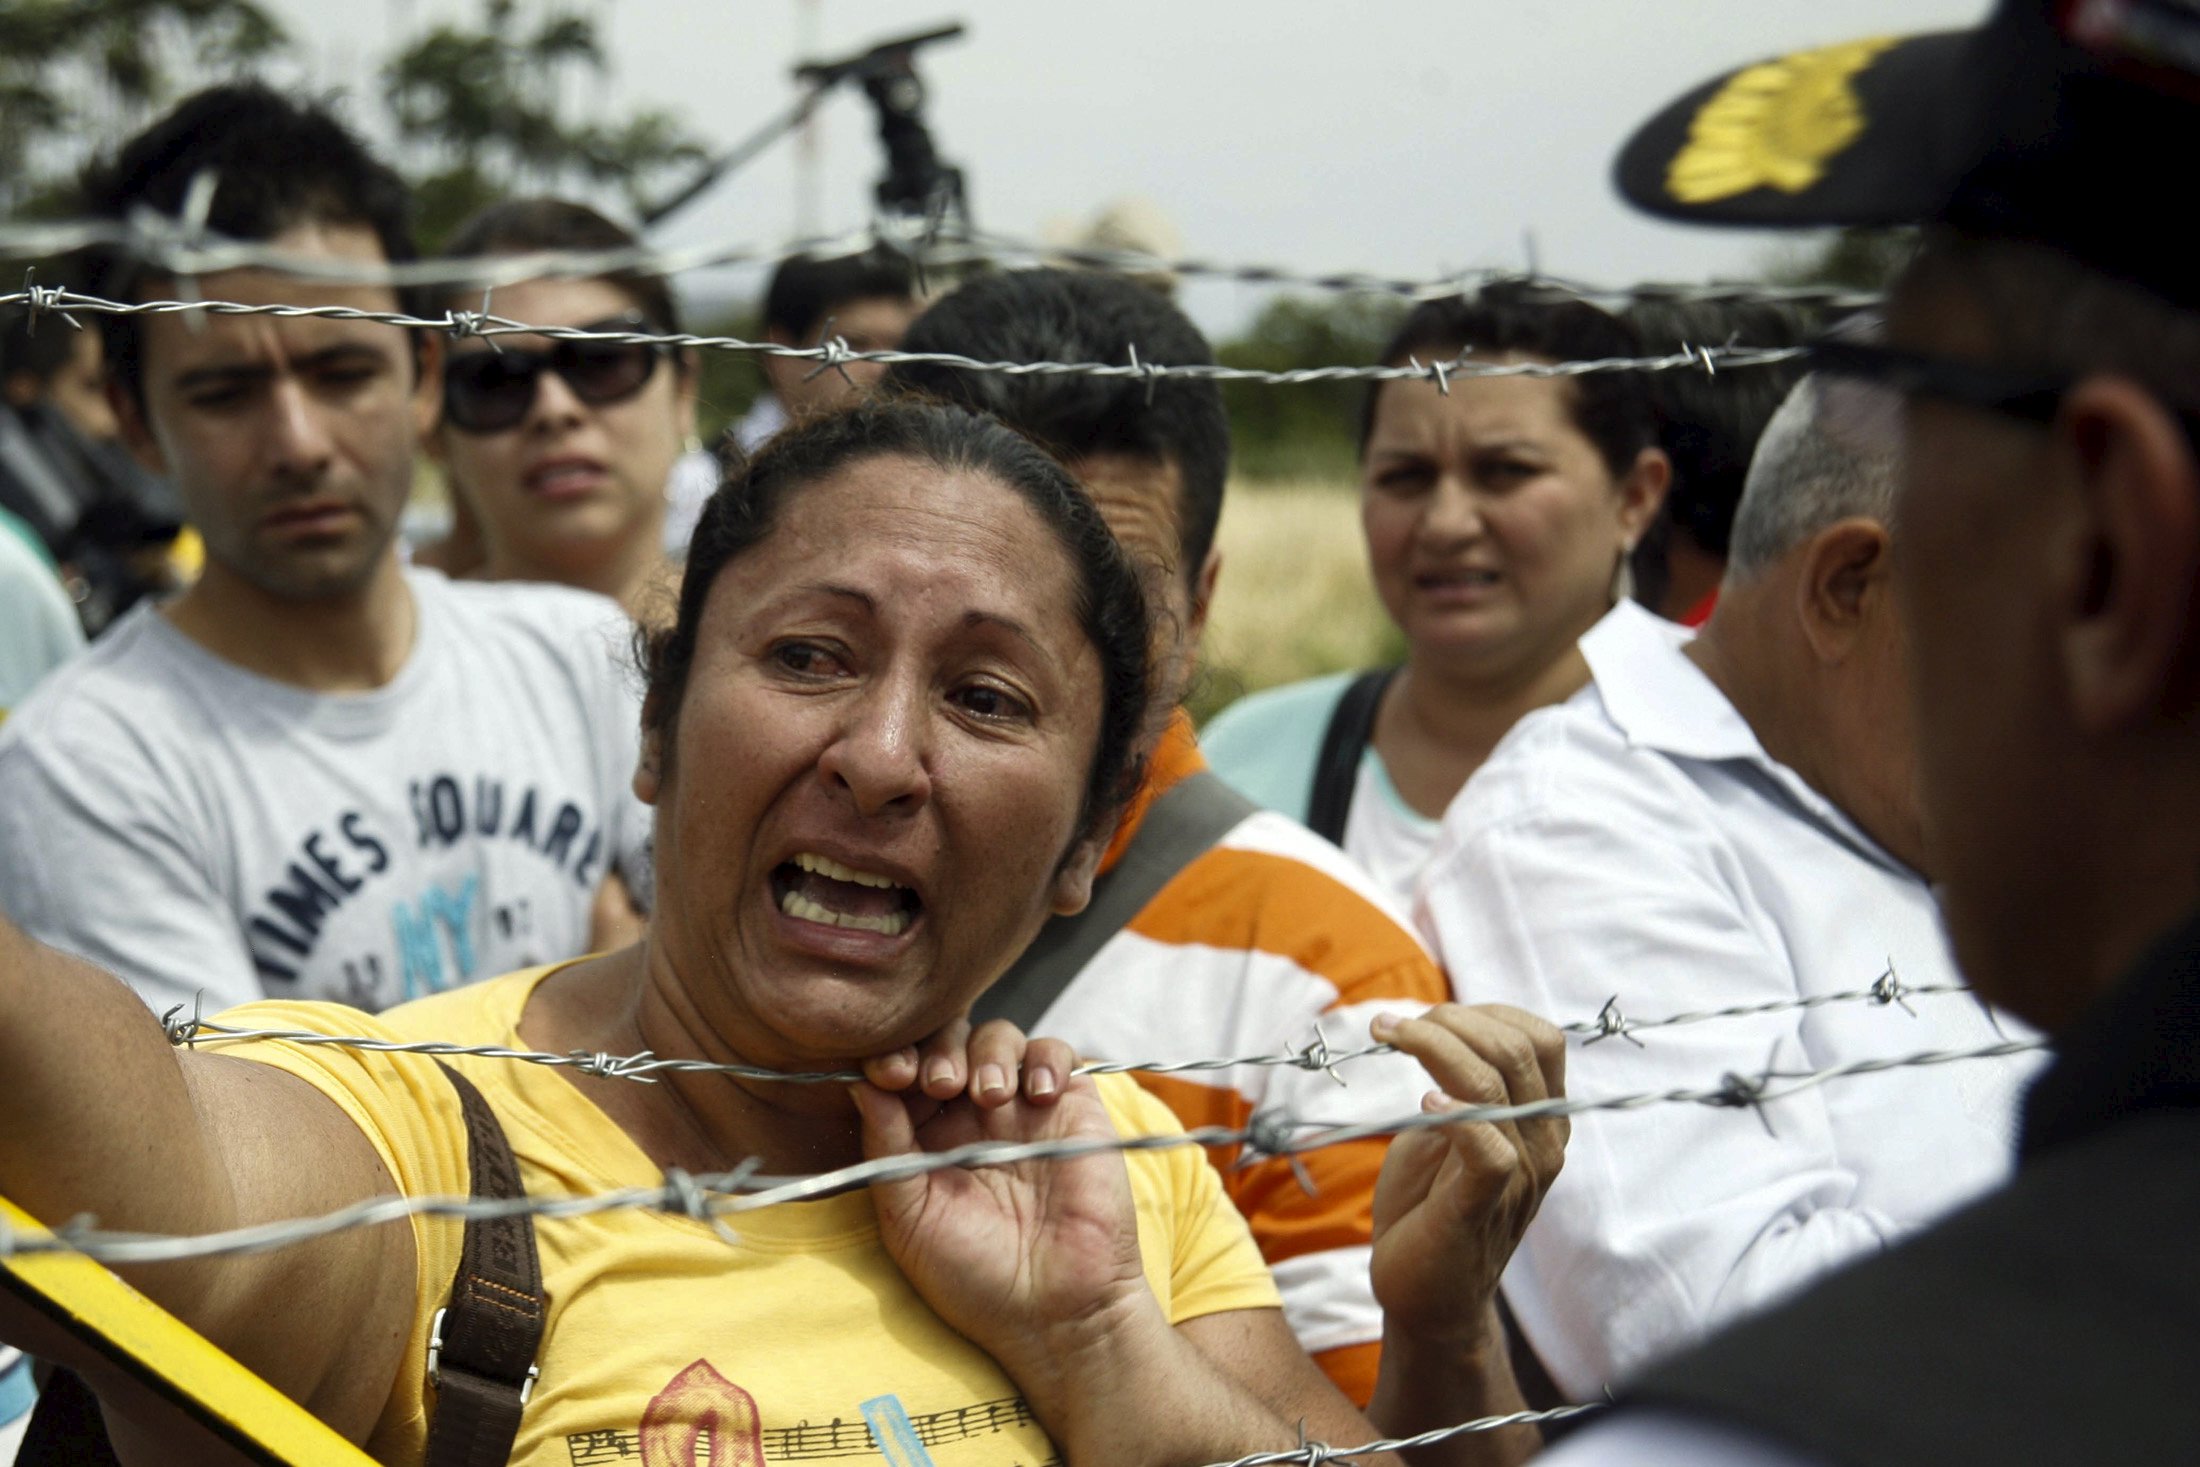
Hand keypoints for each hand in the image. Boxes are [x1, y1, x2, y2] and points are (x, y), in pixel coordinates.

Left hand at [851, 1023, 1150, 1379]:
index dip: (893, 1058)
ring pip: (999, 1037)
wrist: (1054, 1310)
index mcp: (923, 1136)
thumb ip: (884, 1146)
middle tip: (938, 1083)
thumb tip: (859, 1082)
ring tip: (988, 1097)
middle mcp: (970, 1114)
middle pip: (948, 1040)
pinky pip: (1057, 1053)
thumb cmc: (974, 1276)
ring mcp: (1022, 1108)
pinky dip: (1045, 1059)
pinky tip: (1035, 1096)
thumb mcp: (908, 1216)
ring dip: (987, 1052)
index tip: (888, 1072)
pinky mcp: (1072, 1106)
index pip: (903, 1070)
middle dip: (938, 1049)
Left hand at [1368, 1005, 1567, 1351]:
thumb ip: (1453, 1086)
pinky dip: (1456, 1113)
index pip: (1541, 1039)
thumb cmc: (1425, 1208)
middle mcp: (1542, 1144)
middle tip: (1392, 1025)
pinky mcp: (1483, 1207)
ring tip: (1388, 1035)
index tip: (1429, 1014)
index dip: (1486, 1012)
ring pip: (1496, 1086)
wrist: (1423, 1296)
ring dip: (1435, 1046)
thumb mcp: (1439, 1132)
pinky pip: (1489, 1148)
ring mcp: (1520, 1177)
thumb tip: (1434, 1030)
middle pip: (1519, 1049)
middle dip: (1452, 1019)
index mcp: (1539, 1120)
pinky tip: (1422, 1100)